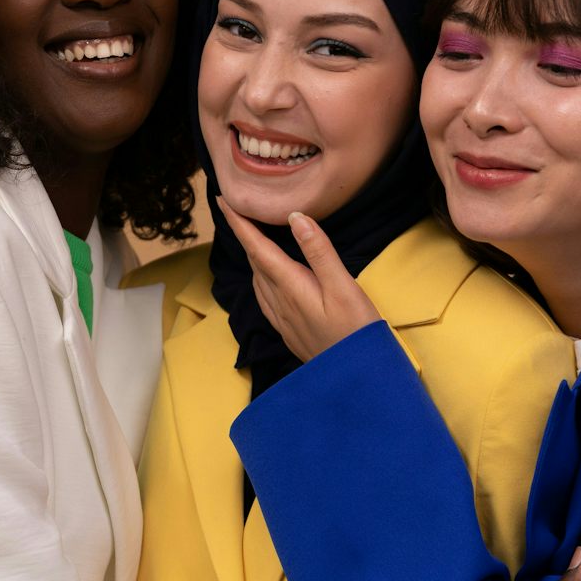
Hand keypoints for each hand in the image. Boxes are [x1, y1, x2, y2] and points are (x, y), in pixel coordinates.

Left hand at [216, 196, 381, 360]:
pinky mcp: (289, 331)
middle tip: (236, 211)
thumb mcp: (344, 288)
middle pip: (254, 262)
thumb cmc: (357, 332)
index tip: (222, 200)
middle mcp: (279, 302)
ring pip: (258, 280)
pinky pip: (265, 297)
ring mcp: (282, 320)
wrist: (356, 381)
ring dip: (252, 256)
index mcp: (291, 287)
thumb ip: (320, 252)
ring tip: (251, 237)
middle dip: (243, 235)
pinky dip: (260, 278)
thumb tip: (295, 218)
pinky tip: (267, 278)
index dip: (239, 224)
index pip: (257, 248)